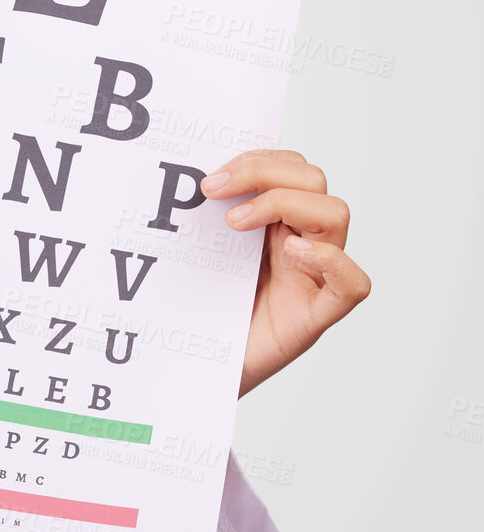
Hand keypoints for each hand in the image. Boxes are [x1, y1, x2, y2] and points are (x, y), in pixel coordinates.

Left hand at [200, 149, 369, 396]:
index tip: (209, 176)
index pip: (289, 167)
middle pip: (313, 181)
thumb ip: (199, 217)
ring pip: (336, 216)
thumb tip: (177, 173)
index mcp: (271, 223)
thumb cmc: (196, 310)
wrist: (193, 372)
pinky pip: (353, 284)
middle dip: (263, 173)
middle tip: (211, 191)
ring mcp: (310, 279)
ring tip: (236, 224)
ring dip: (285, 204)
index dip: (256, 159)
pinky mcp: (314, 317)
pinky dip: (330, 261)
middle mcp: (297, 244)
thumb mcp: (195, 253)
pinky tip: (293, 253)